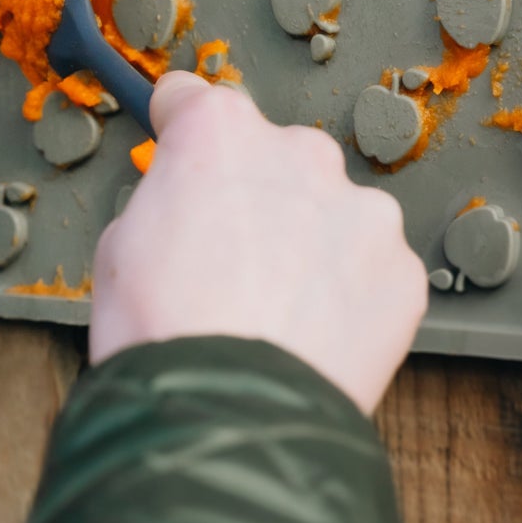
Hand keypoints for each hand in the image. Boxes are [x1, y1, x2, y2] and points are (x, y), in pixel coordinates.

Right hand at [91, 71, 427, 413]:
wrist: (229, 422)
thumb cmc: (163, 334)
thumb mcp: (120, 245)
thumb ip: (166, 200)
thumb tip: (184, 205)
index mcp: (220, 133)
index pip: (195, 100)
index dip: (179, 126)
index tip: (177, 137)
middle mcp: (301, 152)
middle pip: (275, 156)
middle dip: (255, 194)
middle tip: (227, 261)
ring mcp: (361, 210)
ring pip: (331, 213)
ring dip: (309, 244)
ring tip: (274, 312)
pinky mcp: (401, 270)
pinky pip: (370, 269)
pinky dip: (348, 295)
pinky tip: (313, 336)